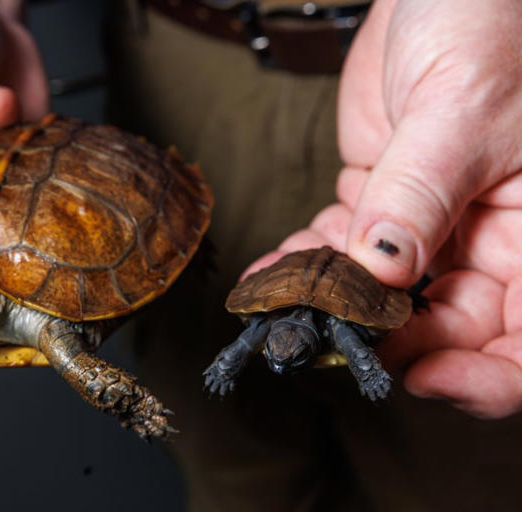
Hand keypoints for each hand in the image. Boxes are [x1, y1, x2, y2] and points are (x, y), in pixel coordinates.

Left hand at [245, 0, 521, 417]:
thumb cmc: (490, 17)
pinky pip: (345, 249)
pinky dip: (308, 263)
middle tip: (320, 334)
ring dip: (330, 304)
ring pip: (384, 294)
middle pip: (446, 327)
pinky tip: (274, 271)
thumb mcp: (464, 105)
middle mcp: (493, 238)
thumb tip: (381, 270)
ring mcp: (433, 223)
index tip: (418, 376)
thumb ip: (421, 192)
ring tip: (281, 305)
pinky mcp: (382, 202)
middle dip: (381, 338)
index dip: (483, 377)